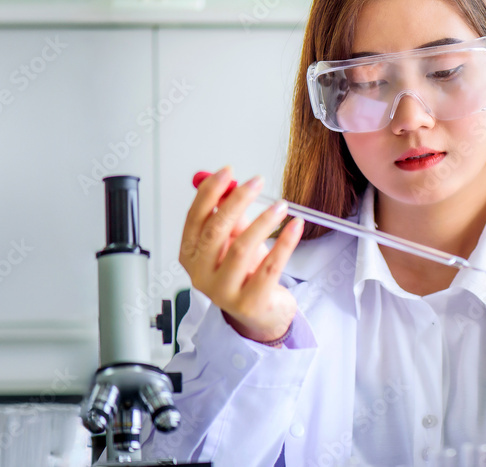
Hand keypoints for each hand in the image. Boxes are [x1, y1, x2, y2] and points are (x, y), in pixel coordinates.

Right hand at [179, 166, 304, 343]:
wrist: (261, 314)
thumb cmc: (246, 274)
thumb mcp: (234, 240)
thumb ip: (230, 215)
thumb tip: (231, 184)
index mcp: (191, 256)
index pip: (195, 217)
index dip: (210, 192)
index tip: (227, 171)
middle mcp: (201, 275)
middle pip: (215, 231)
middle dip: (236, 201)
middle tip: (256, 182)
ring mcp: (223, 292)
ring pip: (241, 248)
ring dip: (263, 221)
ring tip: (280, 206)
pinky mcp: (249, 303)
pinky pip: (269, 267)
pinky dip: (284, 243)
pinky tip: (294, 227)